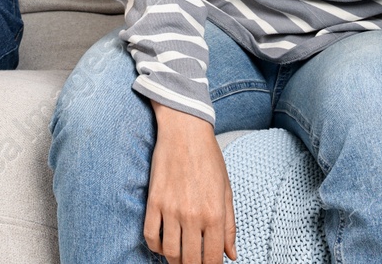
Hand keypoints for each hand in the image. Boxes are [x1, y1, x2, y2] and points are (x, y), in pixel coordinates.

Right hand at [145, 101, 237, 263]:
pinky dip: (155, 246)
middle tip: (195, 263)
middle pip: (190, 260)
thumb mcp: (226, 191)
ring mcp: (171, 209)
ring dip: (175, 260)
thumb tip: (231, 254)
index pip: (212, 258)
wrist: (185, 131)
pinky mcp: (154, 201)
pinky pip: (150, 235)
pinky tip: (163, 245)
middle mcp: (193, 215)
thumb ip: (229, 226)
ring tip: (180, 258)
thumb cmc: (208, 158)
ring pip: (169, 252)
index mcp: (215, 214)